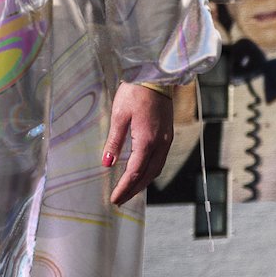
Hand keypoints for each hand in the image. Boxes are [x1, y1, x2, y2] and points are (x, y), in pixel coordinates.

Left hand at [101, 82, 175, 207]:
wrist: (156, 76)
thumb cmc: (136, 92)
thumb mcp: (120, 116)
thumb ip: (114, 142)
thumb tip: (107, 163)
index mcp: (147, 141)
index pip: (134, 172)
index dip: (124, 188)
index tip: (115, 199)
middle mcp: (160, 144)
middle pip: (147, 175)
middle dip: (133, 189)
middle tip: (120, 200)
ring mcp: (167, 139)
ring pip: (156, 169)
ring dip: (143, 182)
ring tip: (130, 190)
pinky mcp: (168, 134)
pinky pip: (160, 160)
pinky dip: (150, 171)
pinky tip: (141, 172)